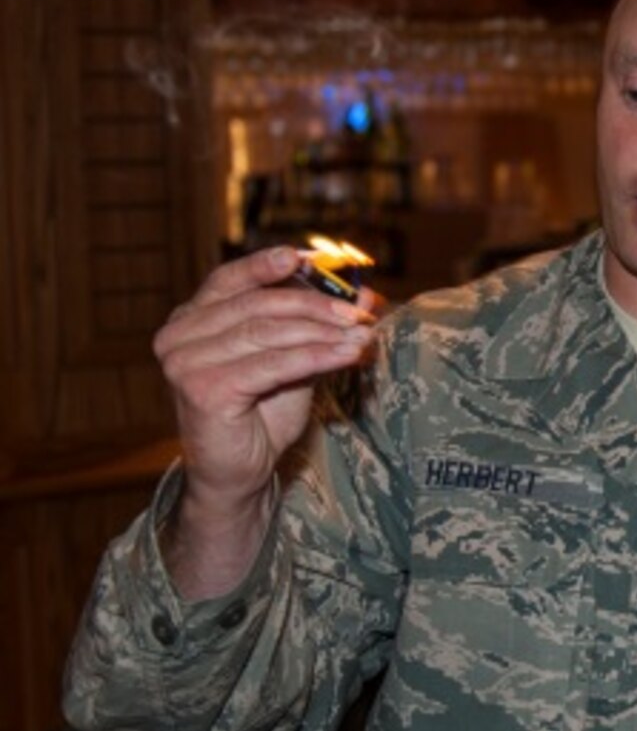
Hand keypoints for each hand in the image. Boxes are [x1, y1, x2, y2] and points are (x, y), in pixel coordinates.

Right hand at [154, 246, 381, 595]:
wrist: (239, 474)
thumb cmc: (260, 417)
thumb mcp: (290, 362)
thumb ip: (314, 330)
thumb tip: (362, 298)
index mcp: (190, 320)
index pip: (229, 280)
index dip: (268, 266)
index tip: (308, 257)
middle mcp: (179, 336)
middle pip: (257, 306)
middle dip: (315, 305)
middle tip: (360, 309)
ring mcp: (185, 362)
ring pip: (266, 333)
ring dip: (322, 331)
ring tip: (362, 333)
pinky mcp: (203, 389)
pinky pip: (272, 364)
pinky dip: (316, 356)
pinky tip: (348, 354)